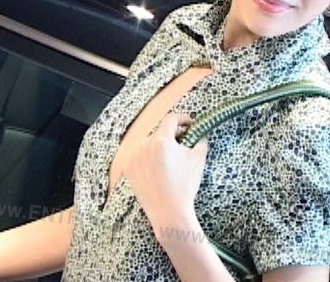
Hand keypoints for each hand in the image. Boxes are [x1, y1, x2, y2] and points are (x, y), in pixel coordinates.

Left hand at [122, 113, 208, 229]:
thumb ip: (201, 140)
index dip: (182, 119)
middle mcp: (144, 145)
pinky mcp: (128, 169)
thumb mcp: (198, 159)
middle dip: (172, 136)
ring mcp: (134, 157)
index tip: (189, 124)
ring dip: (160, 147)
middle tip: (183, 146)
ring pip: (149, 144)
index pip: (171, 119)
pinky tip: (158, 170)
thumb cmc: (185, 185)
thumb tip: (200, 133)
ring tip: (170, 161)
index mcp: (161, 141)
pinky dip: (149, 158)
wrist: (168, 211)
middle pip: (160, 132)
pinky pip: (140, 156)